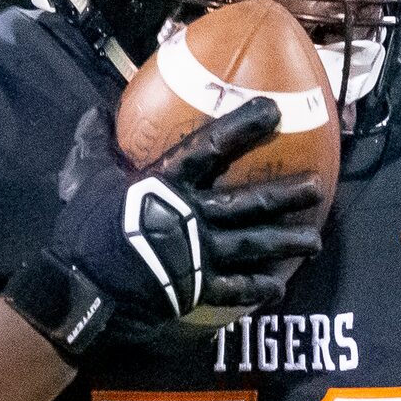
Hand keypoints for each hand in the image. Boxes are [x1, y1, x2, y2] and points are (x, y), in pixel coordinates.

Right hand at [42, 98, 323, 321]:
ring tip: (315, 242)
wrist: (82, 287)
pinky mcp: (197, 288)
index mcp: (168, 185)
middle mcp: (193, 216)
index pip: (211, 147)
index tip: (272, 111)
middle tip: (317, 187)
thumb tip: (96, 111)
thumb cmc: (84, 230)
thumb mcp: (86, 179)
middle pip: (249, 202)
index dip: (242, 127)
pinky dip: (257, 289)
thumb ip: (95, 145)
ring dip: (287, 242)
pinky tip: (278, 288)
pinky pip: (235, 289)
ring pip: (253, 245)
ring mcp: (199, 254)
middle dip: (286, 194)